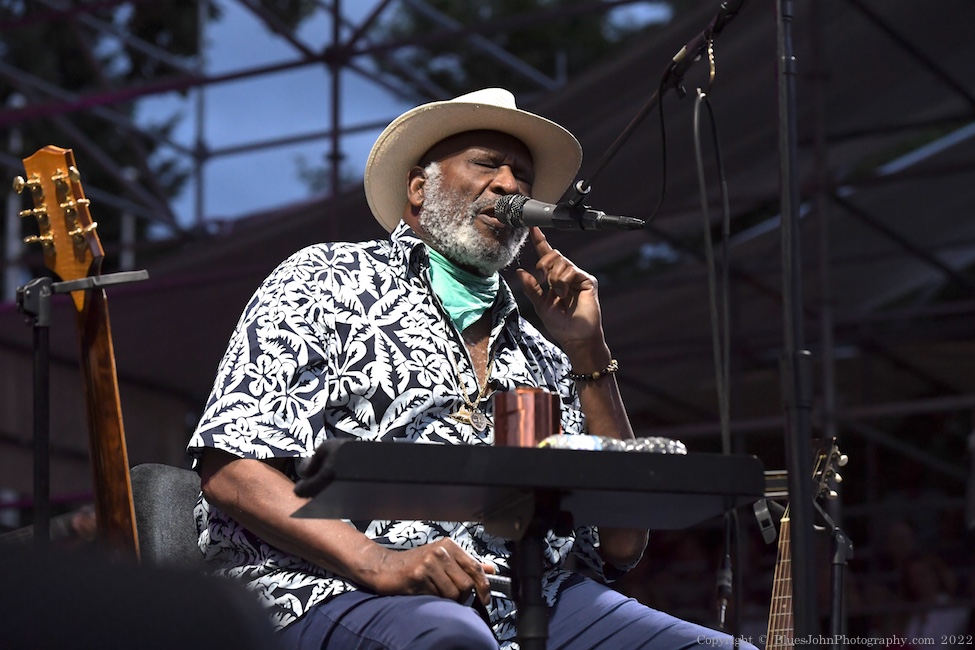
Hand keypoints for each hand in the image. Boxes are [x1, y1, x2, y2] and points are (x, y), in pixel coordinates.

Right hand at [365, 538, 494, 605]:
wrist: (385, 567)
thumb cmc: (416, 563)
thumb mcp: (444, 558)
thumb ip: (467, 564)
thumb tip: (491, 570)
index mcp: (449, 546)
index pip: (475, 568)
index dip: (484, 586)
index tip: (486, 599)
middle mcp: (440, 552)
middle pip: (466, 584)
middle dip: (461, 596)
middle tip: (452, 596)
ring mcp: (429, 563)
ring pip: (452, 593)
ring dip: (446, 599)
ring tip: (435, 591)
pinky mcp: (418, 575)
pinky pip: (436, 596)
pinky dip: (433, 598)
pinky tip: (424, 590)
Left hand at [516, 227, 603, 354]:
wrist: (575, 337)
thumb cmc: (560, 325)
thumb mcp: (540, 305)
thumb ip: (531, 288)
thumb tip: (521, 271)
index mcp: (555, 279)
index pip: (547, 256)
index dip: (540, 241)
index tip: (532, 228)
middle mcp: (567, 275)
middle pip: (553, 255)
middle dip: (544, 264)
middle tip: (543, 279)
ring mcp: (578, 277)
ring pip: (560, 262)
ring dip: (553, 278)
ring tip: (558, 293)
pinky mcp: (587, 280)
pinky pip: (570, 269)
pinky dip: (563, 281)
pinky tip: (565, 293)